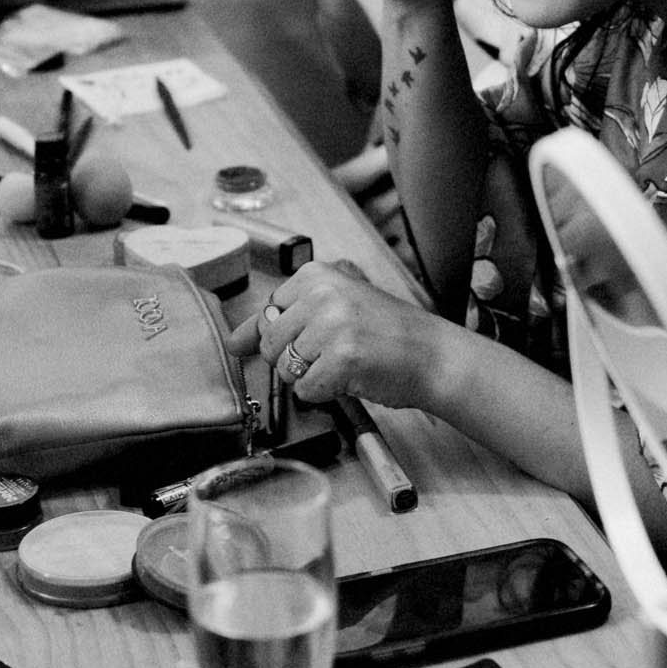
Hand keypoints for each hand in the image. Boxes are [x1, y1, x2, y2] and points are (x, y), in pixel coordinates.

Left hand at [235, 258, 456, 414]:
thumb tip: (234, 341)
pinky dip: (327, 393)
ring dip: (314, 376)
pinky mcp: (342, 358)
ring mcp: (332, 325)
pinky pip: (306, 391)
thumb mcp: (334, 308)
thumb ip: (281, 320)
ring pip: (286, 371)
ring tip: (347, 362)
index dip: (292, 335)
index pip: (268, 315)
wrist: (432, 354)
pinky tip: (352, 377)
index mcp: (317, 274)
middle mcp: (322, 293)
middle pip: (271, 345)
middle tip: (338, 350)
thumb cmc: (387, 333)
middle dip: (298, 359)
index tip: (322, 334)